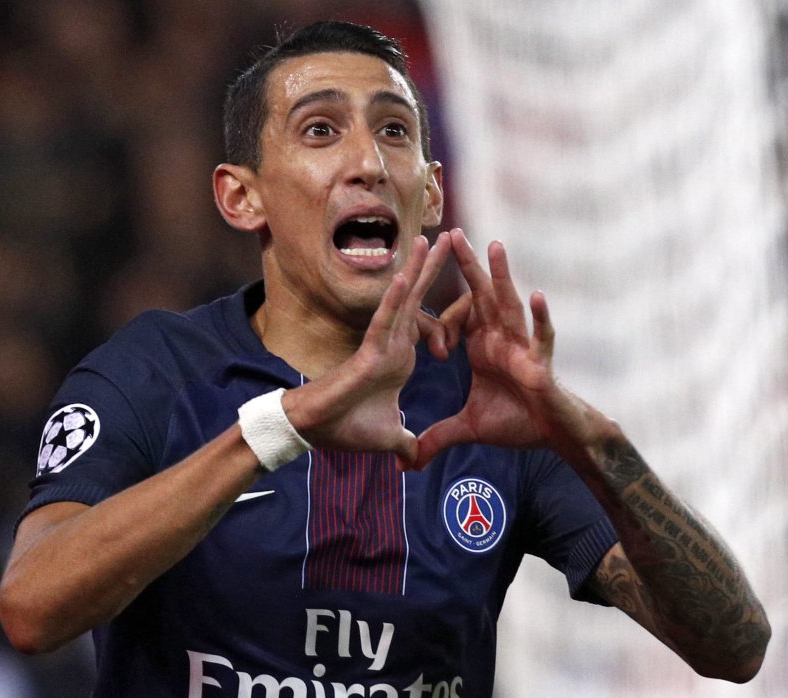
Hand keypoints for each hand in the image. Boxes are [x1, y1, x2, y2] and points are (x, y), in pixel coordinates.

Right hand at [282, 232, 449, 466]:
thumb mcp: (388, 436)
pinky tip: (404, 276)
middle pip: (418, 299)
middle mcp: (393, 344)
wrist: (317, 433)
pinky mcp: (368, 353)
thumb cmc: (346, 428)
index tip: (471, 285)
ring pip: (402, 301)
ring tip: (429, 238)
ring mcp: (381, 345)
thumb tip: (414, 458)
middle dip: (434, 269)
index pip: (431, 326)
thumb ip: (405, 441)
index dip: (450, 307)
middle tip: (452, 238)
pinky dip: (394, 301)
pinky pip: (384, 322)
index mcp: (401, 358)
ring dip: (415, 270)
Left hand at [413, 229, 607, 468]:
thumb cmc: (516, 422)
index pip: (456, 318)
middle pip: (481, 296)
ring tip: (495, 245)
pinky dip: (540, 319)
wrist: (551, 435)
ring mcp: (522, 347)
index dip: (437, 324)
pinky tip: (538, 296)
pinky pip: (541, 338)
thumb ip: (438, 437)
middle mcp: (501, 338)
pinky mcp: (541, 363)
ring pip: (510, 305)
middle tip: (452, 234)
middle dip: (467, 266)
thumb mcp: (467, 428)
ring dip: (502, 276)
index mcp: (482, 346)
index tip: (433, 345)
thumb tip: (408, 461)